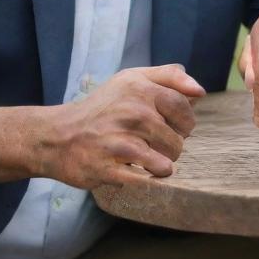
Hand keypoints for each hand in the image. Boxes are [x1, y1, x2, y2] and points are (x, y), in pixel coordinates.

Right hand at [37, 65, 204, 188]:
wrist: (58, 136)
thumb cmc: (102, 107)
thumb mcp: (131, 79)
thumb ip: (169, 77)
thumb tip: (200, 91)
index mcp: (140, 89)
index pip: (184, 108)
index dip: (184, 122)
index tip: (173, 126)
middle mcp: (133, 113)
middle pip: (178, 140)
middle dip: (170, 146)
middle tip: (150, 142)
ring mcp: (121, 142)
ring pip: (166, 163)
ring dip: (159, 165)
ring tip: (142, 157)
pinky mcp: (110, 169)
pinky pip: (147, 181)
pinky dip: (146, 180)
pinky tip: (133, 170)